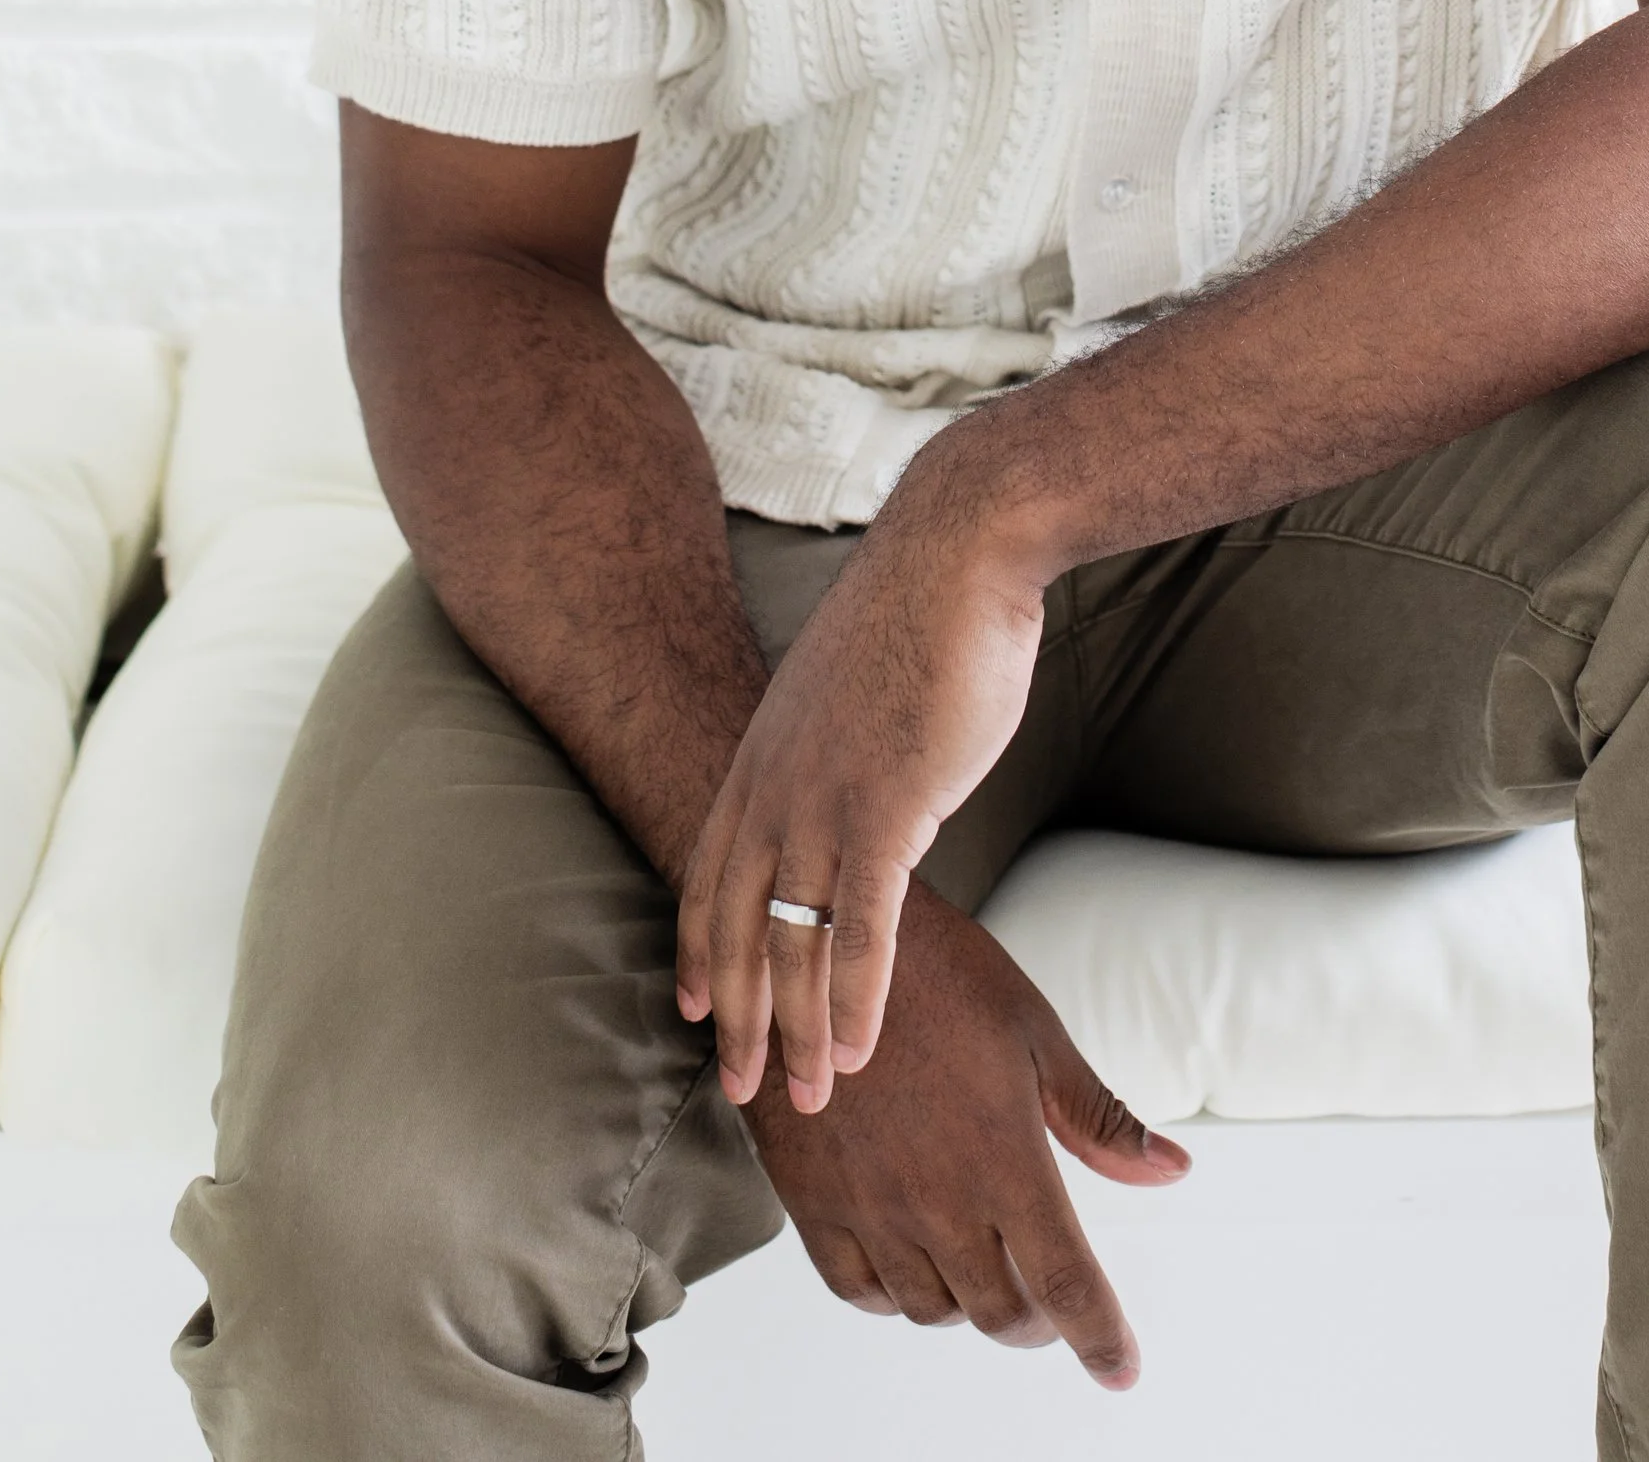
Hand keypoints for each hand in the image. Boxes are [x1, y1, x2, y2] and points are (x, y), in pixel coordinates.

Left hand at [679, 488, 1043, 1105]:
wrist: (958, 550)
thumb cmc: (922, 611)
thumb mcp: (850, 689)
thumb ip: (835, 745)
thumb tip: (851, 774)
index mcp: (765, 755)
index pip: (708, 874)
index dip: (698, 947)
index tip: (690, 1006)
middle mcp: (777, 787)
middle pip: (737, 928)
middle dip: (734, 1017)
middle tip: (737, 1091)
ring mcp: (826, 800)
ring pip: (792, 944)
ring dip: (797, 1030)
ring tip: (809, 1097)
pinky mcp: (888, 806)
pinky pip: (858, 929)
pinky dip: (854, 999)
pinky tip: (859, 1051)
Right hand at [741, 883, 1187, 1387]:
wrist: (819, 944)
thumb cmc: (940, 975)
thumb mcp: (1032, 1031)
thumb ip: (1098, 1118)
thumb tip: (1174, 1170)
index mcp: (1005, 1159)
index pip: (1066, 1285)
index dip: (1101, 1340)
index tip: (1121, 1369)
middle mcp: (939, 1201)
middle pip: (1001, 1313)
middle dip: (1039, 1321)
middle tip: (1050, 1298)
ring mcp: (872, 1208)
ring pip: (932, 1310)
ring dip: (969, 1305)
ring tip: (984, 1264)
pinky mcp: (814, 1202)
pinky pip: (858, 1290)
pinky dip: (895, 1296)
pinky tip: (912, 1263)